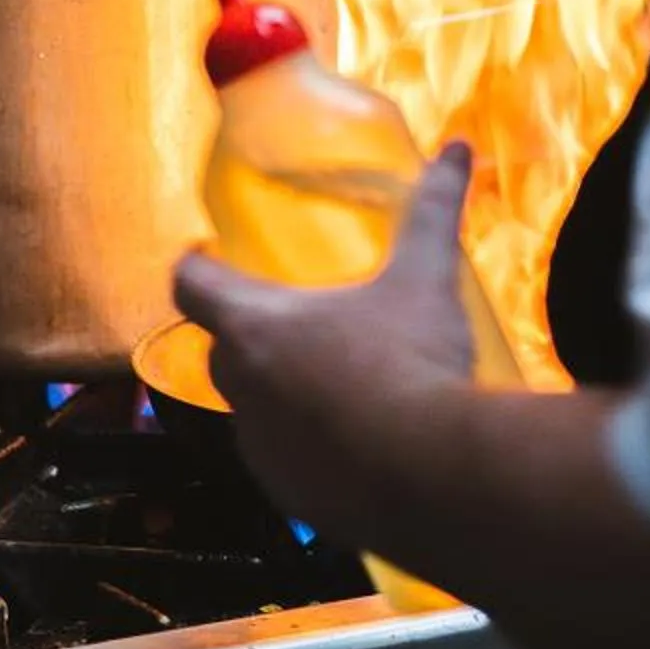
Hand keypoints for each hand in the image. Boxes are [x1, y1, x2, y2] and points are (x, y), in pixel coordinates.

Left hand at [172, 142, 478, 552]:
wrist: (435, 478)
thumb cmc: (412, 362)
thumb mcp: (425, 277)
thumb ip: (432, 210)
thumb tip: (458, 149)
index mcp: (255, 329)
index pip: (191, 285)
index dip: (197, 265)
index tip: (210, 255)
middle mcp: (242, 393)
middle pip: (223, 350)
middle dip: (251, 333)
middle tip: (295, 317)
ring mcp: (263, 452)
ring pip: (257, 412)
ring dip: (284, 394)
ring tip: (338, 382)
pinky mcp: (293, 499)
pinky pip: (289, 463)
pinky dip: (312, 448)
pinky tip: (360, 442)